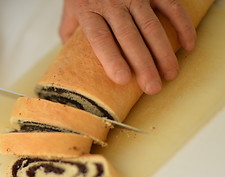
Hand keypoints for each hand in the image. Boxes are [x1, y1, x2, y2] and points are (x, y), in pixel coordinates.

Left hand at [59, 0, 195, 94]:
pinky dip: (182, 25)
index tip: (122, 79)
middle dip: (143, 64)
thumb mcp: (70, 11)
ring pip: (151, 26)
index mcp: (89, 11)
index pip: (100, 38)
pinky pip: (171, 6)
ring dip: (163, 52)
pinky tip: (187, 45)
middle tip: (152, 87)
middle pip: (129, 37)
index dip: (111, 58)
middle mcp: (111, 3)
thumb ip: (70, 34)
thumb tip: (72, 63)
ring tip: (170, 74)